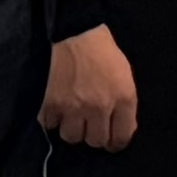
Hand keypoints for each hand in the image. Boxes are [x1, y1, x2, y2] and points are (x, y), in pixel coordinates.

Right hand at [40, 26, 138, 150]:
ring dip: (72, 129)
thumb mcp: (126, 78)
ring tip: (72, 116)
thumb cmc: (104, 54)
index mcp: (123, 99)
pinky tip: (57, 109)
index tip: (110, 141)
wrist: (75, 34)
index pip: (120, 138)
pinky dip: (52, 120)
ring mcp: (73, 107)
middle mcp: (98, 107)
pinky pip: (50, 125)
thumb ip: (126, 106)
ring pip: (71, 137)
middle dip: (93, 135)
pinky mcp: (50, 103)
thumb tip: (124, 130)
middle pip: (95, 141)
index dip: (115, 143)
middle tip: (90, 124)